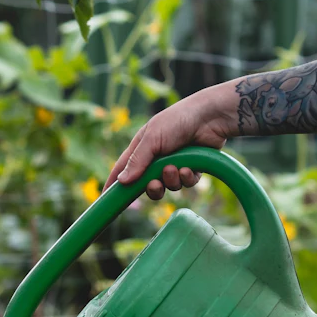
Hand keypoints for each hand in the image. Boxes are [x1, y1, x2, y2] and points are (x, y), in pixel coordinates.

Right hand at [104, 84, 239, 198]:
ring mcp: (174, 164)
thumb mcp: (153, 139)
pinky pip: (184, 184)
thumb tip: (121, 181)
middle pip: (146, 185)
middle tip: (155, 184)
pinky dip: (186, 178)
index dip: (114, 184)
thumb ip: (137, 161)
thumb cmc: (178, 120)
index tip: (105, 200)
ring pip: (167, 187)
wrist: (211, 116)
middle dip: (151, 188)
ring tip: (176, 168)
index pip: (122, 169)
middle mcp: (156, 157)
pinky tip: (190, 168)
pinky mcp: (191, 168)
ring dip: (171, 181)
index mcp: (142, 148)